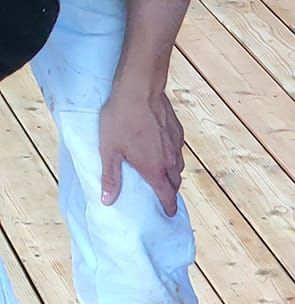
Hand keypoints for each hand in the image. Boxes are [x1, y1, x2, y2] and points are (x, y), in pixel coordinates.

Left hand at [99, 82, 185, 216]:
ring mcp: (175, 145)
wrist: (139, 89)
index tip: (170, 214)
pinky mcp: (177, 131)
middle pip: (175, 183)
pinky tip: (162, 147)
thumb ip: (111, 177)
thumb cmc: (121, 118)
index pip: (167, 196)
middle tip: (164, 193)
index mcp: (154, 170)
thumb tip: (107, 201)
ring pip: (178, 166)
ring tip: (163, 171)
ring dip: (172, 172)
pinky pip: (178, 149)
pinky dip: (172, 154)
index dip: (169, 207)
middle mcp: (170, 161)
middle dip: (170, 190)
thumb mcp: (109, 150)